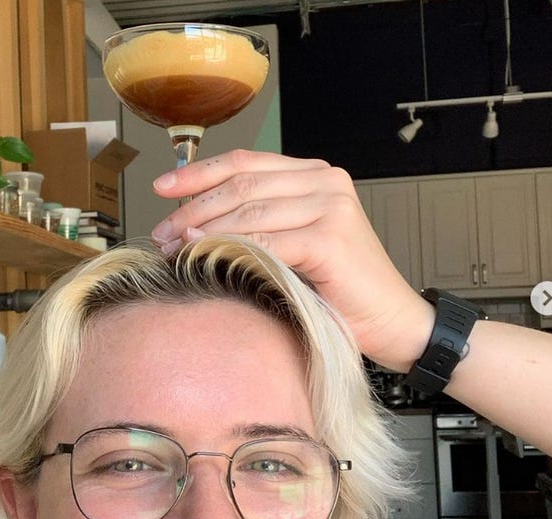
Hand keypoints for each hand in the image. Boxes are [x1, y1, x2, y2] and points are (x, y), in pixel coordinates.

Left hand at [148, 149, 434, 372]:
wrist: (390, 322)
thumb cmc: (336, 289)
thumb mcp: (289, 244)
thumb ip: (254, 224)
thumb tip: (188, 224)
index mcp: (314, 175)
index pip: (245, 163)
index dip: (199, 174)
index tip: (161, 188)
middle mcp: (325, 181)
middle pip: (241, 185)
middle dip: (193, 208)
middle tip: (161, 233)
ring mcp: (331, 206)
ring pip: (248, 211)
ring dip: (204, 230)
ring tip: (175, 249)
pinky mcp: (330, 237)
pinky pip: (265, 241)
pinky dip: (229, 248)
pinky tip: (204, 256)